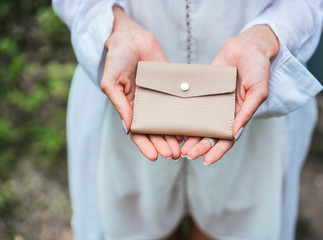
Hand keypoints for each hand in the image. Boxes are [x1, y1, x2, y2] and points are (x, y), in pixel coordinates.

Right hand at [101, 6, 180, 160]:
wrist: (131, 37)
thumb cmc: (116, 59)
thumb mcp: (111, 82)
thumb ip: (119, 104)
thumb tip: (128, 129)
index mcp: (129, 108)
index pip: (138, 133)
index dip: (146, 146)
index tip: (155, 157)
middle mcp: (145, 107)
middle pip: (155, 132)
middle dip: (163, 145)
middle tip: (174, 155)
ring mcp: (159, 99)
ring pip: (168, 122)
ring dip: (174, 136)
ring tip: (183, 148)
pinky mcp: (171, 89)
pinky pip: (178, 106)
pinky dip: (183, 118)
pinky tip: (190, 128)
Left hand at [181, 25, 279, 164]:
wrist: (247, 46)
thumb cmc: (258, 69)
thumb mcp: (258, 91)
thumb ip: (246, 112)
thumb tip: (234, 133)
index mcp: (238, 115)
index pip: (227, 139)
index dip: (217, 151)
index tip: (206, 161)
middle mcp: (224, 112)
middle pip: (210, 135)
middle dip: (199, 146)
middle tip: (186, 154)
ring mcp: (212, 102)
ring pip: (199, 123)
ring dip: (190, 135)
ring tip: (178, 145)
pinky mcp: (202, 91)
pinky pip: (192, 105)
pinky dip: (185, 115)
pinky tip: (175, 123)